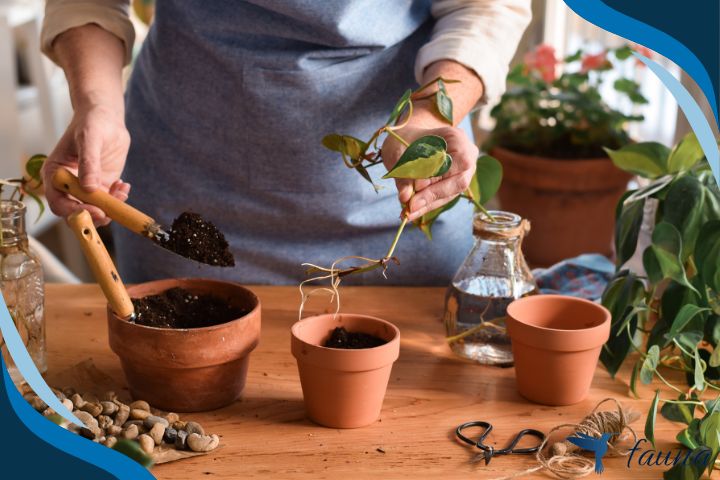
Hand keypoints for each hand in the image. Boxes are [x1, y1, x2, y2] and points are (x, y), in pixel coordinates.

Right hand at [42, 102, 130, 224]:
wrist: (105, 118)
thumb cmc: (91, 123)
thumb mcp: (89, 139)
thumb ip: (88, 163)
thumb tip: (88, 188)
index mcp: (55, 174)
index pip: (58, 202)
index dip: (74, 211)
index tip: (94, 211)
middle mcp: (68, 185)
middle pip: (76, 212)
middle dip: (94, 215)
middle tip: (111, 211)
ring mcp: (86, 188)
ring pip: (95, 210)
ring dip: (110, 208)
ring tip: (121, 191)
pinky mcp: (102, 186)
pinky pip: (109, 202)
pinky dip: (118, 199)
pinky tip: (124, 186)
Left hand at [381, 101, 477, 220]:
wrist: (410, 137)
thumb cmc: (404, 139)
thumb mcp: (398, 151)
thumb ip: (403, 172)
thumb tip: (405, 197)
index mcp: (457, 138)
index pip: (455, 163)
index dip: (437, 178)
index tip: (415, 190)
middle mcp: (467, 155)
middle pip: (458, 182)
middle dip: (432, 196)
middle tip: (410, 207)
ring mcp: (464, 171)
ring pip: (450, 193)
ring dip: (428, 204)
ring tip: (407, 213)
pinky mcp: (454, 184)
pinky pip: (443, 197)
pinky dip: (426, 205)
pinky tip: (411, 212)